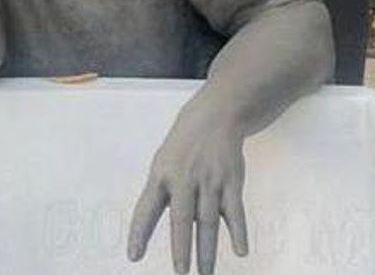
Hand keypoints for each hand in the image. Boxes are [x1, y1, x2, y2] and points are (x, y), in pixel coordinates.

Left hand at [128, 100, 249, 273]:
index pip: (146, 208)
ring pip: (208, 221)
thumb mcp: (163, 163)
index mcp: (161, 175)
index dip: (139, 233)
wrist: (216, 116)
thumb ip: (161, 195)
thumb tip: (155, 227)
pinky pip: (235, 211)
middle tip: (180, 273)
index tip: (133, 256)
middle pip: (182, 218)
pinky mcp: (231, 182)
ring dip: (207, 250)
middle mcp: (184, 179)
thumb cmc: (184, 147)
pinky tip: (240, 250)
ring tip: (204, 274)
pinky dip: (238, 232)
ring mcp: (209, 181)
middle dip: (181, 248)